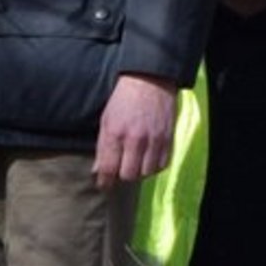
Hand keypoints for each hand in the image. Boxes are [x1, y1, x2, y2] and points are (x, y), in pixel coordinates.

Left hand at [92, 73, 176, 188]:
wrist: (150, 81)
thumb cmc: (124, 100)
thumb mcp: (106, 119)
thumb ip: (102, 147)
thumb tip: (97, 171)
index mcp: (115, 133)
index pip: (108, 169)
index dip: (104, 181)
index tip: (103, 184)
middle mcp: (135, 139)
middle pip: (128, 175)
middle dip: (122, 176)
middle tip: (120, 169)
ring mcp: (154, 140)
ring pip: (146, 173)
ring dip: (139, 172)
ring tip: (135, 163)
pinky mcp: (168, 140)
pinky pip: (162, 165)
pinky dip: (154, 166)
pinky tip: (148, 158)